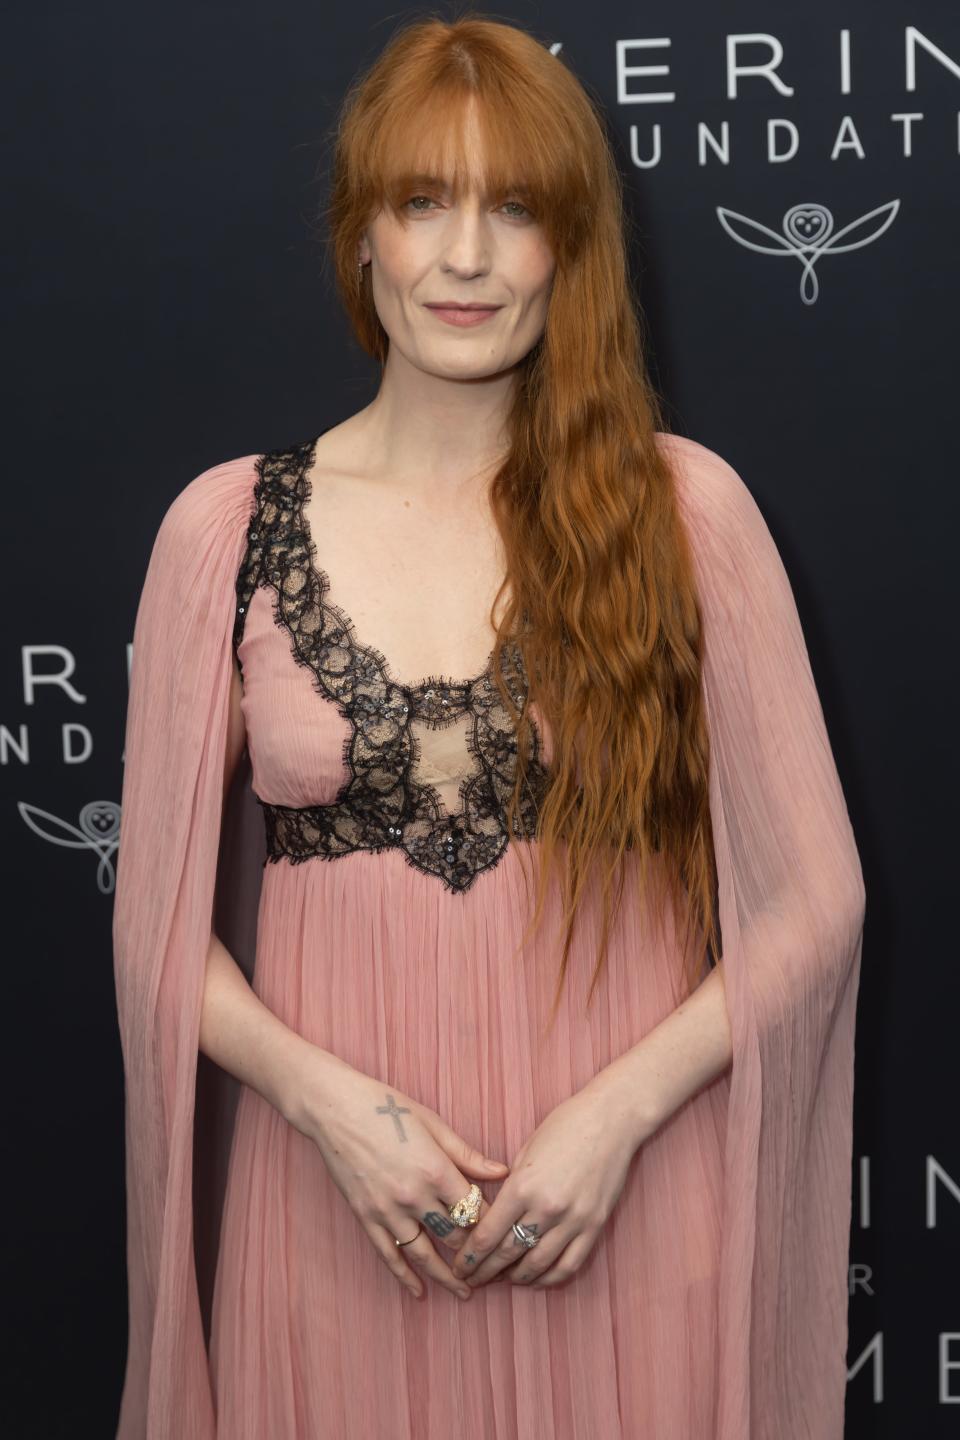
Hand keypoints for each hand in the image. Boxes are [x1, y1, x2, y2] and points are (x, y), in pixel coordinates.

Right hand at [290, 1049, 509, 1301]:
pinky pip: (389, 1254)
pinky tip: (419, 1292)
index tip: (500, 1229)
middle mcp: (414, 1195)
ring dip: (447, 1277)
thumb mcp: (433, 1124)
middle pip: (454, 1235)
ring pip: (425, 1254)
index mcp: (435, 1169)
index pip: (474, 1208)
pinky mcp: (366, 1217)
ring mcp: (388, 1210)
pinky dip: (404, 1277)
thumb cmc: (387, 1108)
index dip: (490, 1220)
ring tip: (465, 1292)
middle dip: (475, 1252)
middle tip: (491, 1265)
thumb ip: (466, 1155)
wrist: (335, 1109)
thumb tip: (501, 1172)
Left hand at [450, 1077, 648, 1289]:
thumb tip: (498, 1213)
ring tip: (502, 1279)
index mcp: (523, 1186)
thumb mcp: (527, 1149)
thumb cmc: (566, 1125)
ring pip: (538, 1265)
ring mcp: (574, 1220)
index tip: (459, 1266)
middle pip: (508, 1253)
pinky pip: (569, 1265)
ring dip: (516, 1278)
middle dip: (485, 1270)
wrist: (612, 1119)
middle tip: (471, 1279)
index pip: (488, 1234)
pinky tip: (536, 1278)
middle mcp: (547, 1208)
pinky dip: (549, 1278)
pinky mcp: (594, 1226)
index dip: (470, 1256)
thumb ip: (512, 1185)